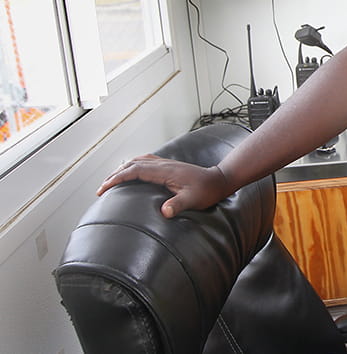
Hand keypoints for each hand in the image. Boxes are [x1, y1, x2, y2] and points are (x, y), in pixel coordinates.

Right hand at [98, 154, 232, 217]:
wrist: (219, 180)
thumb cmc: (207, 191)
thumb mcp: (193, 200)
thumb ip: (178, 205)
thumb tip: (164, 212)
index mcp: (165, 171)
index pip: (135, 170)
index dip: (117, 178)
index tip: (104, 188)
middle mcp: (163, 164)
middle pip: (133, 163)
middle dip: (115, 174)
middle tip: (101, 188)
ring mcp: (166, 163)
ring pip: (138, 160)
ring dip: (123, 169)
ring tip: (111, 181)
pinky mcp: (169, 166)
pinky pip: (146, 161)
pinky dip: (133, 166)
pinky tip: (131, 173)